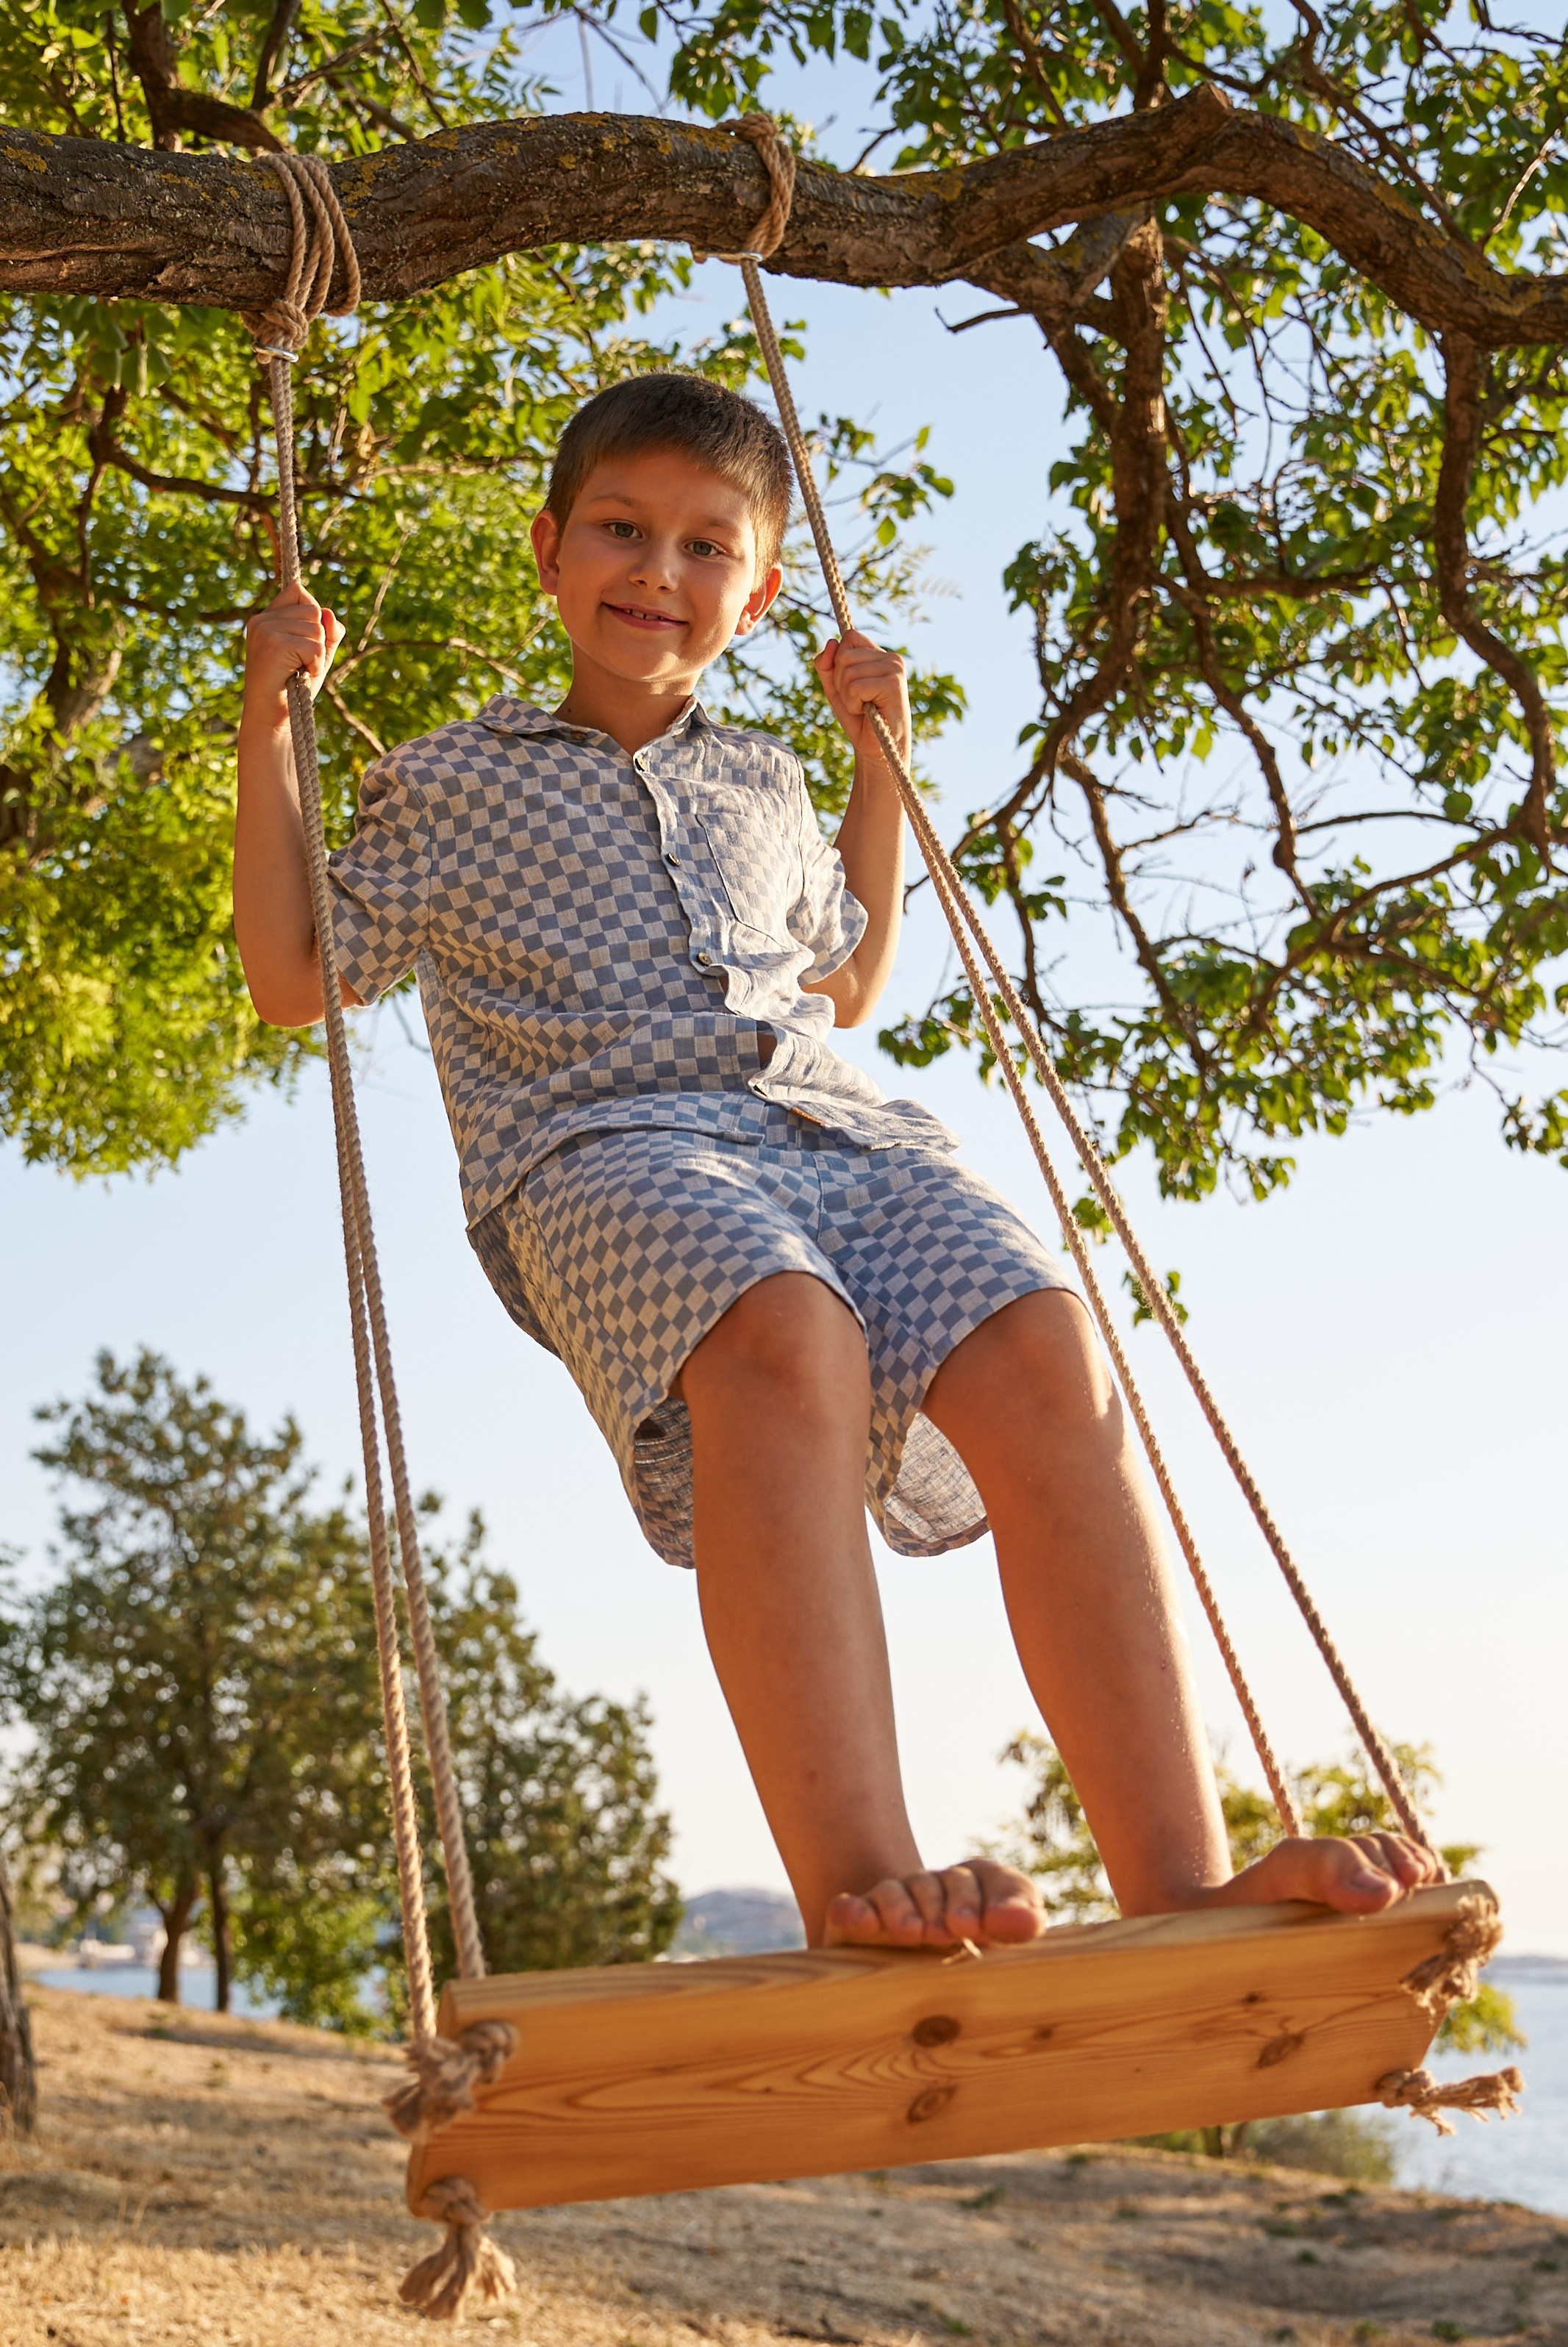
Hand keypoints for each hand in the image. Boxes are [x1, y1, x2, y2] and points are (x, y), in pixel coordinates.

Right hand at [243, 581, 343, 716]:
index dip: (313, 614)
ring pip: (317, 628)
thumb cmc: (293, 688)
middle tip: (301, 664)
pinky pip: (315, 646)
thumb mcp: (315, 655)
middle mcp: (262, 619)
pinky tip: (300, 675)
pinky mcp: (274, 643)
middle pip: (313, 610)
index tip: (305, 642)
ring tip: (299, 671)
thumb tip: (329, 613)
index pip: (298, 592)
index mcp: (266, 618)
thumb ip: (328, 632)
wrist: (273, 718)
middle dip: (318, 641)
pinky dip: (315, 665)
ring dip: (317, 656)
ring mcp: (266, 629)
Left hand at [814, 629, 910, 773]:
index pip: (850, 637)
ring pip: (847, 671)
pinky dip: (854, 704)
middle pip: (844, 655)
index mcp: (880, 655)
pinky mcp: (894, 684)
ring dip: (847, 696)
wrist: (878, 750)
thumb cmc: (859, 719)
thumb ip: (827, 665)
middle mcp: (891, 658)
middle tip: (858, 701)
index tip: (849, 686)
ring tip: (864, 707)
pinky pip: (855, 686)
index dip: (839, 661)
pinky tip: (868, 711)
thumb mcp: (836, 688)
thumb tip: (831, 643)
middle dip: (840, 683)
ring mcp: (895, 669)